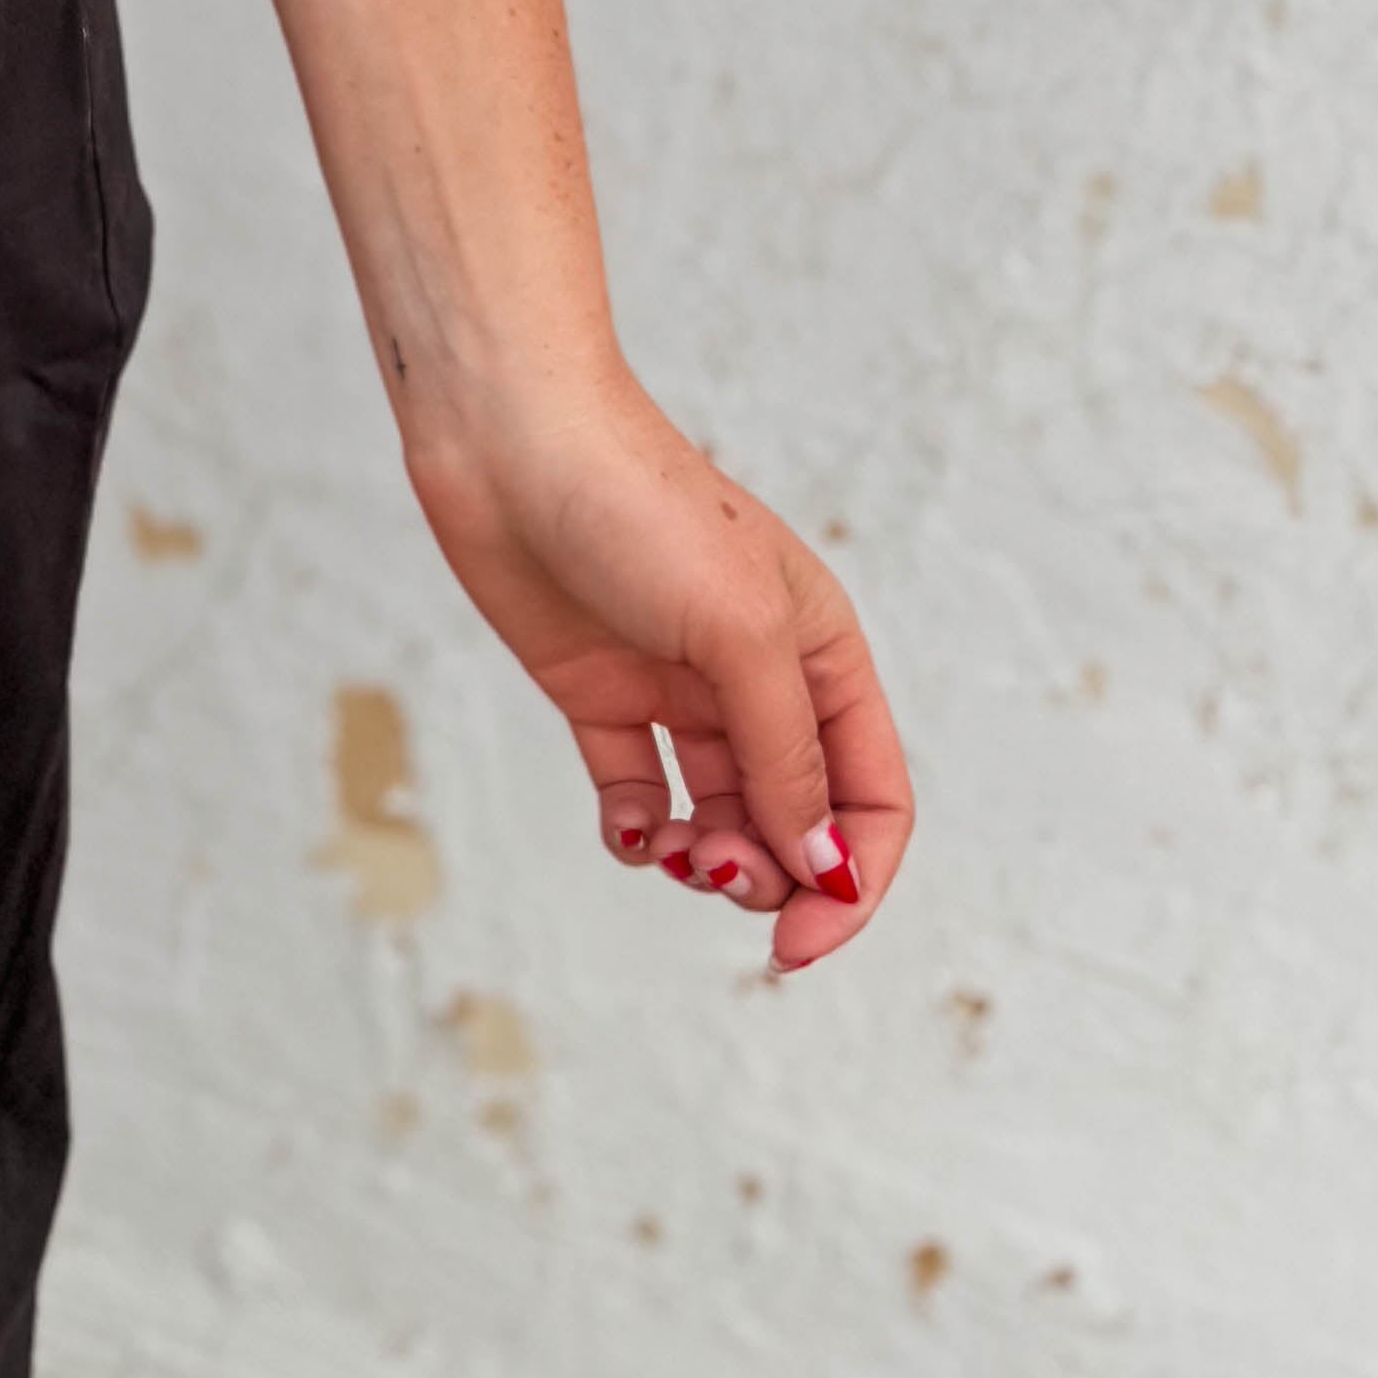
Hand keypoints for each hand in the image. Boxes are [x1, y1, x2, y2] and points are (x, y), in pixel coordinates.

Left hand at [405, 363, 910, 974]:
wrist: (506, 437)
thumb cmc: (638, 507)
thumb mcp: (740, 632)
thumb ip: (786, 755)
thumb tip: (824, 869)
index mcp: (820, 653)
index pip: (870, 796)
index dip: (852, 879)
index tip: (802, 940)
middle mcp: (758, 677)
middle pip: (796, 820)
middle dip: (768, 873)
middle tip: (714, 870)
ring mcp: (678, 687)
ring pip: (720, 816)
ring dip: (705, 860)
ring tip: (670, 850)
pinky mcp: (603, 693)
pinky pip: (640, 792)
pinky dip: (638, 830)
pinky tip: (625, 825)